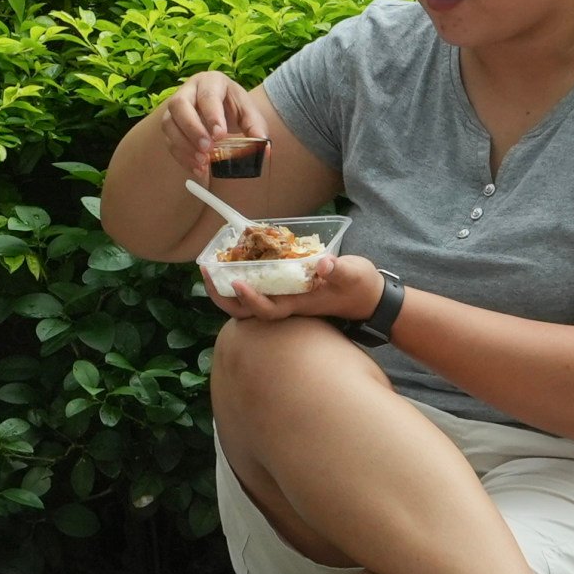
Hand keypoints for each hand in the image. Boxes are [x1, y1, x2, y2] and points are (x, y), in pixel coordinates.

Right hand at [149, 70, 274, 186]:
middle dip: (192, 129)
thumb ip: (256, 127)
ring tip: (202, 161)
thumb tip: (262, 147)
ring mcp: (175, 109)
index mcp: (210, 82)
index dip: (212, 115)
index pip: (207, 96)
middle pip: (179, 105)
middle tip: (207, 148)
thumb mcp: (249, 113)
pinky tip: (197, 168)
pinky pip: (169, 141)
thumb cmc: (235, 108)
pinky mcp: (170, 126)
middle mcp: (188, 91)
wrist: (224, 111)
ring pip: (169, 123)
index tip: (220, 135)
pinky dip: (182, 156)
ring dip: (184, 145)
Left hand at [209, 252, 386, 326]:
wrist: (369, 297)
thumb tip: (323, 263)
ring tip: (209, 267)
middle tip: (204, 271)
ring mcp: (285, 299)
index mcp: (299, 303)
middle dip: (223, 296)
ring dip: (226, 288)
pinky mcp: (286, 291)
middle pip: (247, 312)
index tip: (235, 282)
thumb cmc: (361, 286)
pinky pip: (257, 289)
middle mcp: (287, 304)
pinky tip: (233, 262)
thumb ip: (340, 269)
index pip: (268, 309)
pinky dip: (242, 279)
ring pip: (247, 303)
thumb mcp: (355, 274)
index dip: (250, 299)